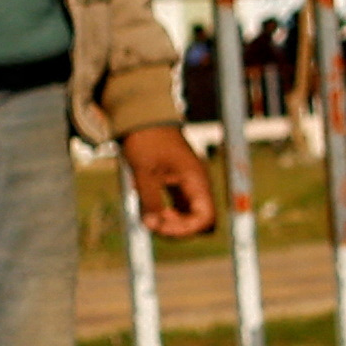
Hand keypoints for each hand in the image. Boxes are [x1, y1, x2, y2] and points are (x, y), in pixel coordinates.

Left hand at [120, 121, 217, 236]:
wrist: (141, 116)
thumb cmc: (146, 139)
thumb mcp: (144, 172)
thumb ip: (149, 201)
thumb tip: (151, 226)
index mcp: (196, 180)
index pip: (204, 217)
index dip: (185, 229)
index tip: (159, 226)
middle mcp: (197, 184)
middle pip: (199, 220)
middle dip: (177, 228)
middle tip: (152, 221)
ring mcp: (188, 184)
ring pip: (189, 215)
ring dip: (171, 222)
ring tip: (150, 216)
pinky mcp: (177, 183)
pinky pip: (179, 207)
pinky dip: (166, 213)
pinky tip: (151, 210)